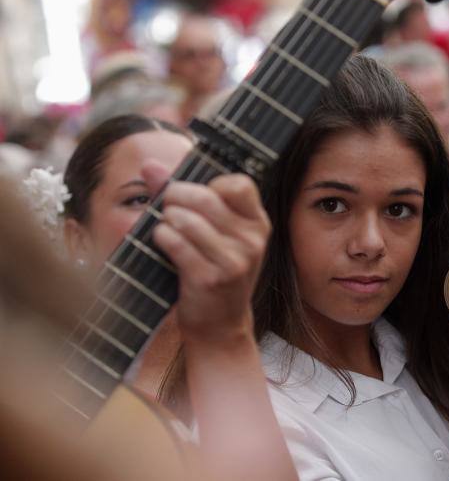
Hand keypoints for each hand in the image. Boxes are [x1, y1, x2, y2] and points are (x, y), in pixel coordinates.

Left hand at [143, 163, 269, 344]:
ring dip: (167, 220)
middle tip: (167, 208)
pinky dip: (162, 238)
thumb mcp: (214, 232)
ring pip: (186, 219)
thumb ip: (184, 194)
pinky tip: (163, 243)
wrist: (220, 324)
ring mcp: (234, 261)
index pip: (238, 184)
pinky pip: (175, 243)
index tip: (200, 198)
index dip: (211, 184)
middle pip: (205, 198)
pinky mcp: (211, 278)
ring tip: (167, 229)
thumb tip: (149, 165)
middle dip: (175, 197)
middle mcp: (252, 240)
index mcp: (258, 223)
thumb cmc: (213, 270)